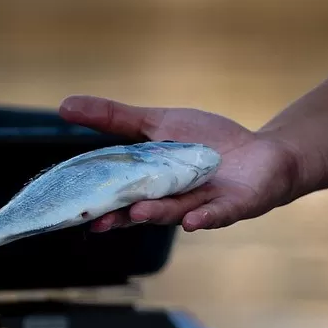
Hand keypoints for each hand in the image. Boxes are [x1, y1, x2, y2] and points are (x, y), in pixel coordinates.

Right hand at [58, 95, 302, 231]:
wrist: (264, 155)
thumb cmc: (208, 142)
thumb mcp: (158, 123)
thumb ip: (114, 118)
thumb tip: (63, 106)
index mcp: (150, 183)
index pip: (119, 194)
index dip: (98, 202)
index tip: (75, 210)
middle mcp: (172, 201)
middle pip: (143, 210)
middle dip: (122, 216)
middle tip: (100, 221)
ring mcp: (202, 205)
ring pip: (176, 212)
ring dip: (157, 213)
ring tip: (138, 212)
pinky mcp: (232, 207)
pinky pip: (216, 215)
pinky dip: (204, 218)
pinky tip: (193, 221)